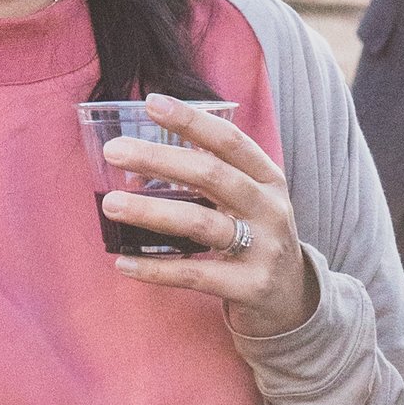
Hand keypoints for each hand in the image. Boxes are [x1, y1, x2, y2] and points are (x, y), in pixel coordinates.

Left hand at [99, 98, 311, 336]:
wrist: (292, 300)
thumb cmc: (257, 240)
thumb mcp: (251, 201)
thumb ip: (215, 177)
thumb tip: (147, 152)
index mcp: (268, 180)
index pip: (230, 141)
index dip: (192, 120)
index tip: (152, 104)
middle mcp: (269, 209)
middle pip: (211, 175)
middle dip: (159, 159)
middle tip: (114, 151)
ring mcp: (263, 249)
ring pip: (200, 223)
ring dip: (151, 211)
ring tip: (111, 205)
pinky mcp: (250, 287)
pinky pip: (195, 275)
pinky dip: (156, 270)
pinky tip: (123, 263)